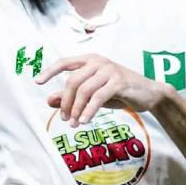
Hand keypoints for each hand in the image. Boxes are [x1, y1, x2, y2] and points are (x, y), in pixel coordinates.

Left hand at [36, 54, 168, 126]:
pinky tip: (85, 121)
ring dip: (76, 110)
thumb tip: (49, 100)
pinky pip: (98, 98)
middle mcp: (98, 62)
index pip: (65, 62)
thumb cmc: (117, 92)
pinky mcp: (119, 82)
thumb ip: (71, 95)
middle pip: (72, 81)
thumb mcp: (92, 94)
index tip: (37, 82)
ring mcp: (109, 70)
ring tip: (74, 124)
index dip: (50, 71)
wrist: (148, 94)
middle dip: (65, 102)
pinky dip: (89, 111)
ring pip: (84, 91)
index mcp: (89, 60)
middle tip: (64, 119)